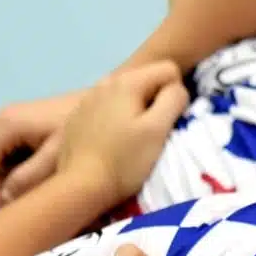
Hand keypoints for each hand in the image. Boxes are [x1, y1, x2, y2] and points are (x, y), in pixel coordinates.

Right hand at [0, 90, 83, 207]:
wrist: (116, 103)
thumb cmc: (89, 131)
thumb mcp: (60, 158)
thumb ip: (30, 179)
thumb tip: (4, 199)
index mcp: (5, 126)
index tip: (15, 205)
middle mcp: (0, 121)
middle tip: (19, 198)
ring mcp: (10, 122)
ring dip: (1, 177)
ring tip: (30, 188)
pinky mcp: (21, 126)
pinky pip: (2, 152)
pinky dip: (10, 168)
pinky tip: (37, 175)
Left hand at [55, 62, 190, 209]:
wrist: (80, 186)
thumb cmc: (125, 160)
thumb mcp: (158, 129)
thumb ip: (174, 100)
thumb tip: (177, 89)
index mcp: (127, 82)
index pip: (169, 69)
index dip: (176, 93)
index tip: (168, 120)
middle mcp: (105, 82)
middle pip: (147, 79)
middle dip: (155, 101)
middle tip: (152, 132)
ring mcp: (88, 98)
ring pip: (127, 94)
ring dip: (136, 110)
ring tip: (132, 138)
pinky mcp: (78, 116)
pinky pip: (108, 107)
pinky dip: (116, 119)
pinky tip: (112, 142)